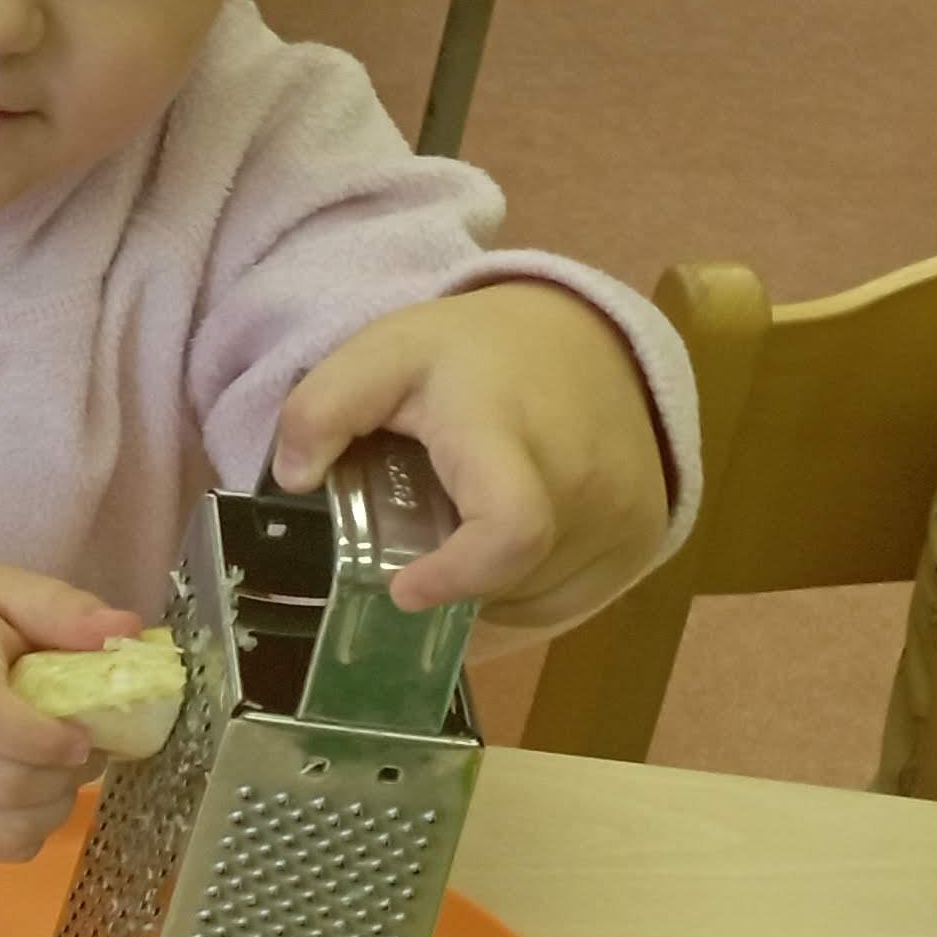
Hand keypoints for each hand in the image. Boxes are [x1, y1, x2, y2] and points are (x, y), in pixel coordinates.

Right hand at [0, 565, 139, 862]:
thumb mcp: (5, 592)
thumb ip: (65, 610)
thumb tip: (127, 631)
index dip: (39, 737)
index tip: (83, 735)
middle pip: (0, 783)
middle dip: (64, 774)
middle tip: (84, 746)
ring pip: (3, 826)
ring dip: (53, 806)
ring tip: (59, 770)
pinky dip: (29, 830)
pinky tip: (34, 795)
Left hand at [273, 282, 671, 626]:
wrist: (586, 335)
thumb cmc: (472, 353)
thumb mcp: (383, 352)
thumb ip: (322, 406)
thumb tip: (292, 479)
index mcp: (507, 433)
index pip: (510, 527)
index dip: (457, 576)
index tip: (403, 588)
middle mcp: (581, 482)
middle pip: (507, 576)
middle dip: (449, 574)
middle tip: (419, 532)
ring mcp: (622, 515)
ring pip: (534, 598)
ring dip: (482, 587)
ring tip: (461, 525)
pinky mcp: (643, 538)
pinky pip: (567, 602)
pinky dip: (518, 594)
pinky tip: (493, 549)